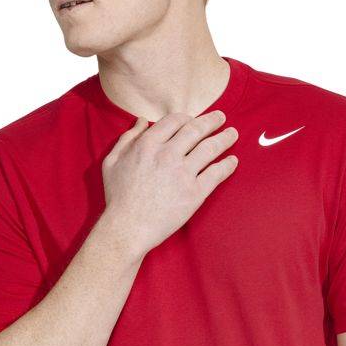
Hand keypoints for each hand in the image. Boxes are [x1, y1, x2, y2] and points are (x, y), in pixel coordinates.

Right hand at [100, 109, 238, 257]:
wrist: (127, 227)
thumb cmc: (118, 196)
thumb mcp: (112, 161)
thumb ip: (127, 138)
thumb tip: (141, 121)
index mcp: (148, 144)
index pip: (175, 121)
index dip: (187, 118)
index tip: (194, 120)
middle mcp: (168, 154)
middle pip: (196, 129)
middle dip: (212, 121)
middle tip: (221, 118)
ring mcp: (183, 173)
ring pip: (210, 147)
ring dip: (225, 138)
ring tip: (233, 134)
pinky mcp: (194, 193)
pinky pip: (216, 173)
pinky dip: (227, 165)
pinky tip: (233, 161)